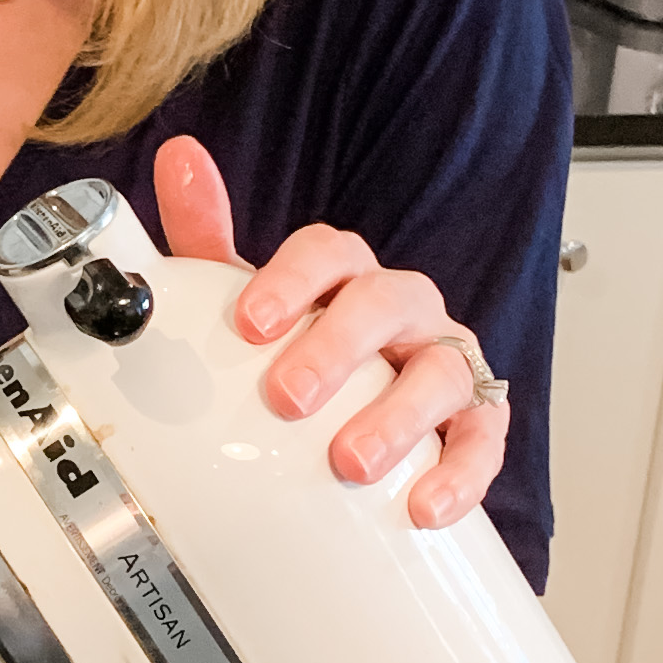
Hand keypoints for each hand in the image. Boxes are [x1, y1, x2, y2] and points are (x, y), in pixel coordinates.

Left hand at [153, 136, 509, 531]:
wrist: (370, 410)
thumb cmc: (306, 348)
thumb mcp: (253, 302)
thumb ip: (208, 237)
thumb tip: (178, 155)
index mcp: (347, 275)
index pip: (328, 253)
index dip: (291, 280)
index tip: (249, 322)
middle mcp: (403, 307)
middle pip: (382, 304)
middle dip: (335, 348)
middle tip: (288, 396)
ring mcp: (446, 360)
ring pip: (439, 372)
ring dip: (397, 417)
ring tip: (351, 462)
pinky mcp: (479, 420)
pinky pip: (483, 441)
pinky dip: (460, 474)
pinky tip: (424, 506)